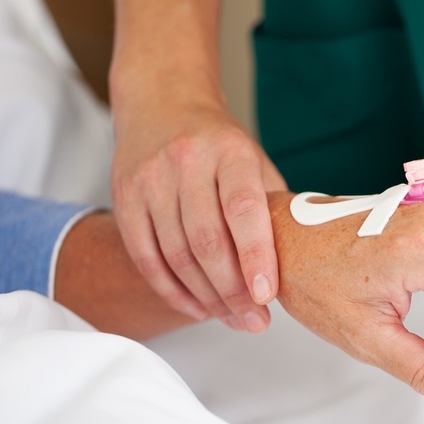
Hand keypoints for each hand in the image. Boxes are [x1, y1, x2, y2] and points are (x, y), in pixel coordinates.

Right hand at [110, 88, 285, 333]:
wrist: (161, 102)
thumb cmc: (219, 143)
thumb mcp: (254, 160)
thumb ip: (272, 207)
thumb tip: (300, 263)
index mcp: (229, 151)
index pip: (243, 208)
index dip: (255, 255)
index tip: (267, 295)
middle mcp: (186, 163)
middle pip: (206, 240)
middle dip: (233, 291)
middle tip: (255, 322)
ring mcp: (150, 179)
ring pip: (175, 254)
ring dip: (206, 298)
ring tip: (233, 319)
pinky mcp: (124, 197)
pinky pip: (145, 257)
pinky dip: (172, 291)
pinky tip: (197, 307)